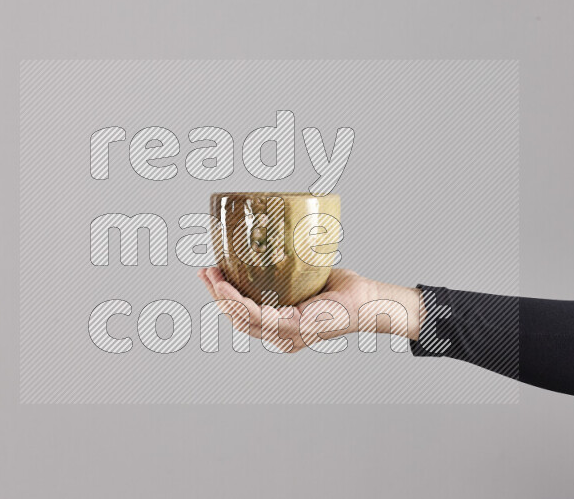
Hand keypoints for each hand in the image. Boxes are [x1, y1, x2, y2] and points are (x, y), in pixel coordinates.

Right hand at [197, 267, 418, 352]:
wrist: (369, 299)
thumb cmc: (344, 289)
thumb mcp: (307, 276)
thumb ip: (287, 268)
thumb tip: (271, 238)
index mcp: (282, 326)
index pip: (244, 316)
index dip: (223, 297)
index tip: (210, 275)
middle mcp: (282, 336)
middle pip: (237, 319)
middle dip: (215, 295)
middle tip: (204, 271)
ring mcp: (287, 335)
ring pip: (242, 319)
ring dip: (222, 297)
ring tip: (211, 275)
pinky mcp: (294, 328)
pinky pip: (257, 316)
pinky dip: (238, 302)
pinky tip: (227, 288)